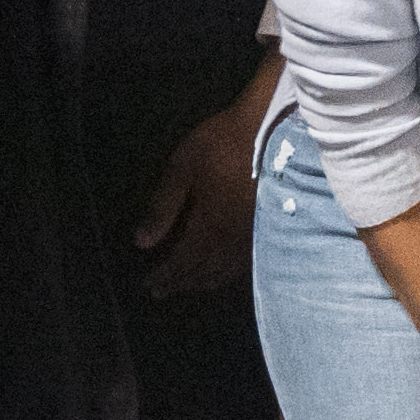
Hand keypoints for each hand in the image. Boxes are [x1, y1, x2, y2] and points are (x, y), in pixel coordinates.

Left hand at [130, 55, 276, 298]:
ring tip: (190, 286)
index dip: (164, 274)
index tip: (148, 284)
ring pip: (225, 271)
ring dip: (204, 281)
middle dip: (180, 282)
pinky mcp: (273, 230)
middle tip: (162, 291)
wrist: (279, 128)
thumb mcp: (184, 167)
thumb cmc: (225, 142)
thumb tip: (141, 242)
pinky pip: (247, 262)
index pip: (181, 260)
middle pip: (202, 270)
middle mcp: (231, 241)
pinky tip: (225, 272)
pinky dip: (230, 273)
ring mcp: (255, 238)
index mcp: (207, 226)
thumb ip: (162, 206)